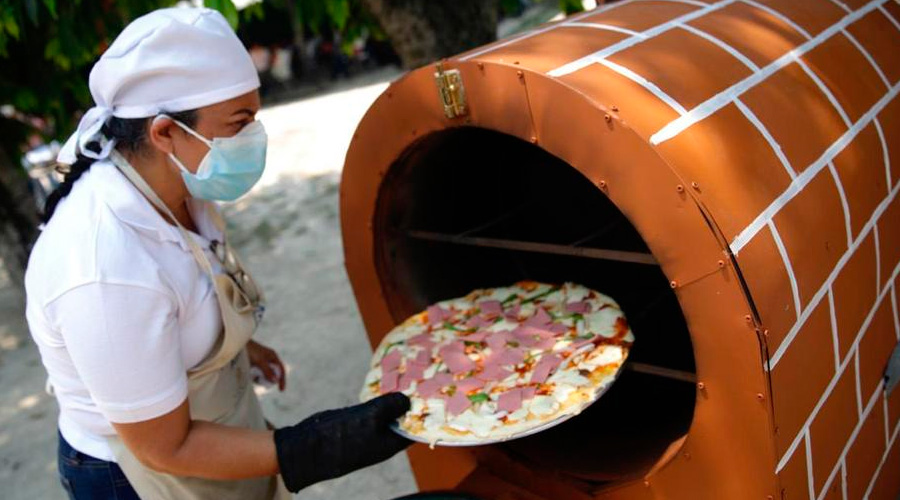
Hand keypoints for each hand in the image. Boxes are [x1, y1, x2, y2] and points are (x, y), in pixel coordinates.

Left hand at [246, 340, 285, 390]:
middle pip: (272, 374)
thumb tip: (275, 381)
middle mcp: (268, 360)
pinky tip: (249, 374)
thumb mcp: (260, 361)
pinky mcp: (253, 365)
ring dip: (259, 378)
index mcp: (273, 357)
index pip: (281, 370)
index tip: (281, 390)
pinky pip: (256, 374)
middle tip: (260, 382)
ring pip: (264, 375)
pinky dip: (254, 376)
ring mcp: (260, 363)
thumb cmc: (250, 350)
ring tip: (252, 376)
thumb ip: (268, 371)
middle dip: (267, 380)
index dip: (282, 380)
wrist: (237, 345)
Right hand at [273, 392, 411, 492]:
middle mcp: (382, 442)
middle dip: (411, 403)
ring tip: (406, 379)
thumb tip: (408, 399)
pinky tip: (383, 388)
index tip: (432, 391)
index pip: (416, 428)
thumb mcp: (368, 417)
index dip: (424, 412)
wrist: (305, 447)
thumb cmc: (339, 436)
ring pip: (388, 416)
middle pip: (404, 421)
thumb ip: (389, 406)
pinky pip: (374, 415)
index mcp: (390, 444)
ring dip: (395, 401)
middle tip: (420, 379)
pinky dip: (380, 403)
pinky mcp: (356, 428)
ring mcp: (369, 435)